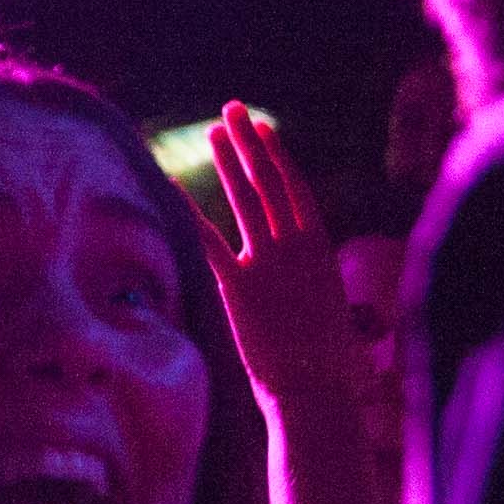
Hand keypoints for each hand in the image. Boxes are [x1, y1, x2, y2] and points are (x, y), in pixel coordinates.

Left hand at [196, 105, 363, 419]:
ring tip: (214, 130)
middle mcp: (295, 247)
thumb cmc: (331, 369)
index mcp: (321, 251)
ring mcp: (268, 263)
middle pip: (269, 183)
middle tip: (233, 110)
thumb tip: (325, 296)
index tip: (265, 130)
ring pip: (245, 199)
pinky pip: (206, 239)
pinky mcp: (239, 285)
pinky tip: (170, 184)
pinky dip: (187, 210)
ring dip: (228, 161)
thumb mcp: (333, 317)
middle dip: (250, 144)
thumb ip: (320, 294)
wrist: (318, 394)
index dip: (278, 157)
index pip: (296, 191)